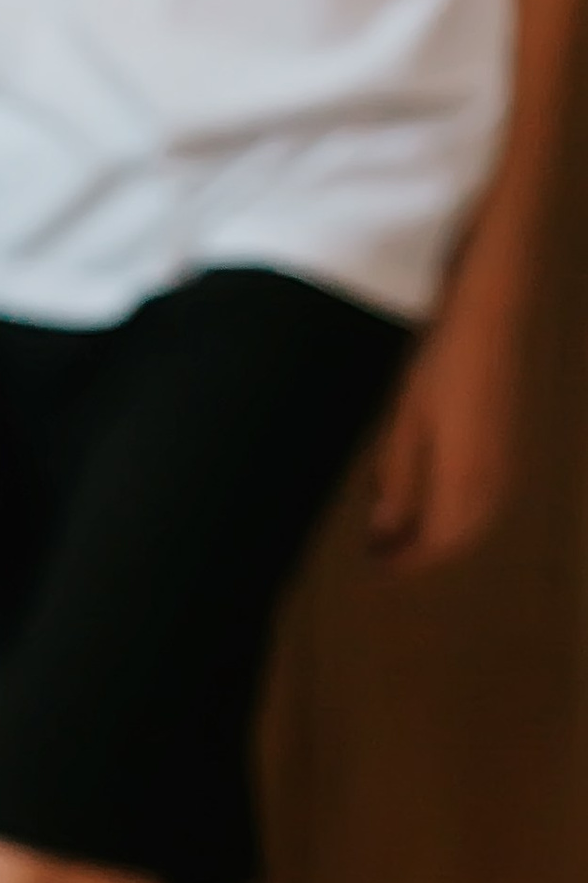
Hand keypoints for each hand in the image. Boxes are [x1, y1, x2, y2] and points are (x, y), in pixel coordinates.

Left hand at [369, 278, 524, 571]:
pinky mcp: (509, 442)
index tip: (373, 569)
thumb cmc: (440, 366)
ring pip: (474, 520)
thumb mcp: (405, 426)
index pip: (436, 545)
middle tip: (381, 554)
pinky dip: (456, 510)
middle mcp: (492, 481)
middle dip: (420, 553)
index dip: (404, 564)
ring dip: (439, 534)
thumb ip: (396, 482)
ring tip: (399, 532)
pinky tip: (432, 498)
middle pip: (458, 539)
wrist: (491, 313)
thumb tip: (383, 533)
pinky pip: (485, 497)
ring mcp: (506, 461)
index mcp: (464, 482)